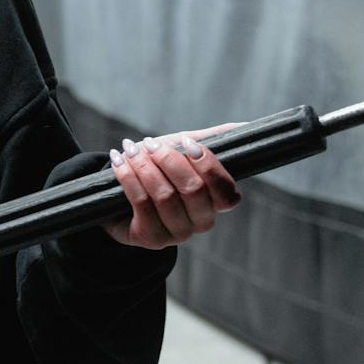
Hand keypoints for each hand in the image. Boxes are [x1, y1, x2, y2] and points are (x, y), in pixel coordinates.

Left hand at [103, 123, 243, 249]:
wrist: (119, 194)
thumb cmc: (159, 170)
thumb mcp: (184, 151)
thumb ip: (212, 139)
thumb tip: (243, 125)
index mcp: (215, 203)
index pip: (227, 193)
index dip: (208, 166)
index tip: (186, 143)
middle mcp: (200, 222)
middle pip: (193, 190)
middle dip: (169, 160)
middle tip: (151, 144)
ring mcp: (177, 234)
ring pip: (166, 196)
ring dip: (145, 167)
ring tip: (131, 150)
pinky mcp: (150, 238)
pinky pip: (141, 204)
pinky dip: (129, 177)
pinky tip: (119, 162)